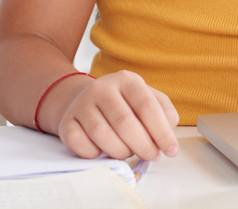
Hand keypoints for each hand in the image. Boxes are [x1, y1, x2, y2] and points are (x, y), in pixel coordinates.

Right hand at [51, 71, 178, 159]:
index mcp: (127, 80)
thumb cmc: (123, 103)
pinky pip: (80, 144)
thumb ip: (163, 111)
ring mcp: (81, 104)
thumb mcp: (146, 98)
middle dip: (143, 145)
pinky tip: (104, 151)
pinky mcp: (66, 122)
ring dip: (120, 151)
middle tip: (152, 156)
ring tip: (129, 153)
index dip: (161, 132)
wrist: (85, 100)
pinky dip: (95, 154)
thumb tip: (169, 128)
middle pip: (124, 122)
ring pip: (102, 134)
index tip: (171, 150)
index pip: (147, 107)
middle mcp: (102, 88)